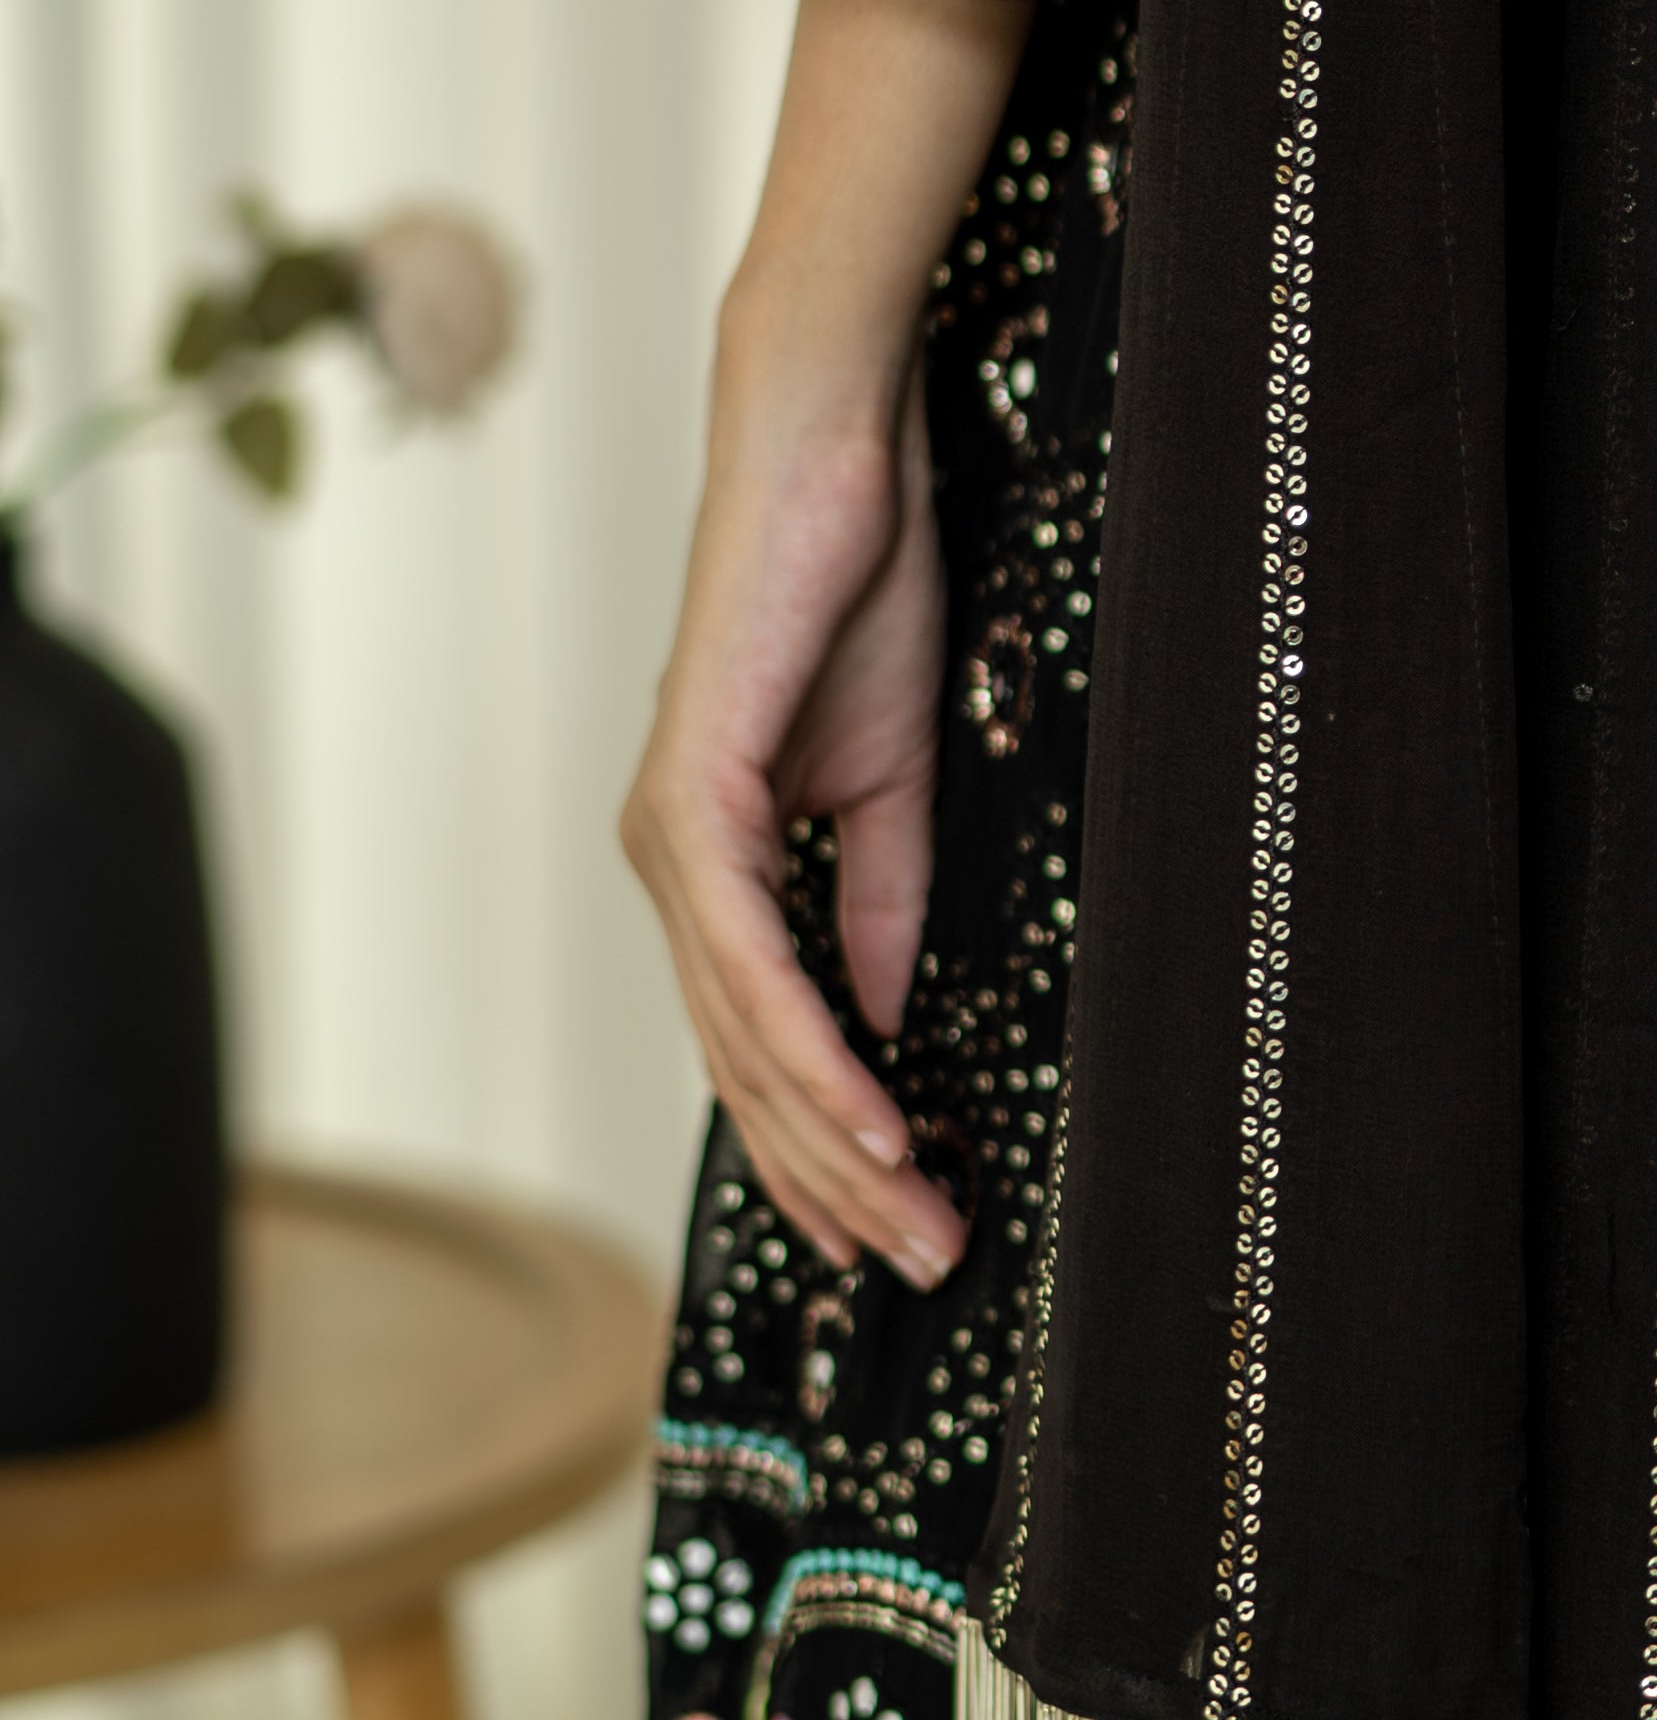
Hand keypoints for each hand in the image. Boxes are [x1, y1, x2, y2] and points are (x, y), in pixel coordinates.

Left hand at [624, 337, 962, 1282]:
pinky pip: (748, 955)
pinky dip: (808, 1043)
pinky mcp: (691, 797)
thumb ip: (879, 905)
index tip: (895, 1225)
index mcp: (714, 861)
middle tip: (923, 1259)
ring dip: (829, 1139)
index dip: (822, 1146)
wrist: (831, 459)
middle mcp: (672, 863)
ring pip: (739, 1033)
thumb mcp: (892, 782)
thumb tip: (889, 1025)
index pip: (760, 1041)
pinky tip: (869, 1112)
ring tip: (910, 1215)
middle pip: (741, 1066)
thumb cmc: (857, 597)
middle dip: (833, 1181)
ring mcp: (670, 836)